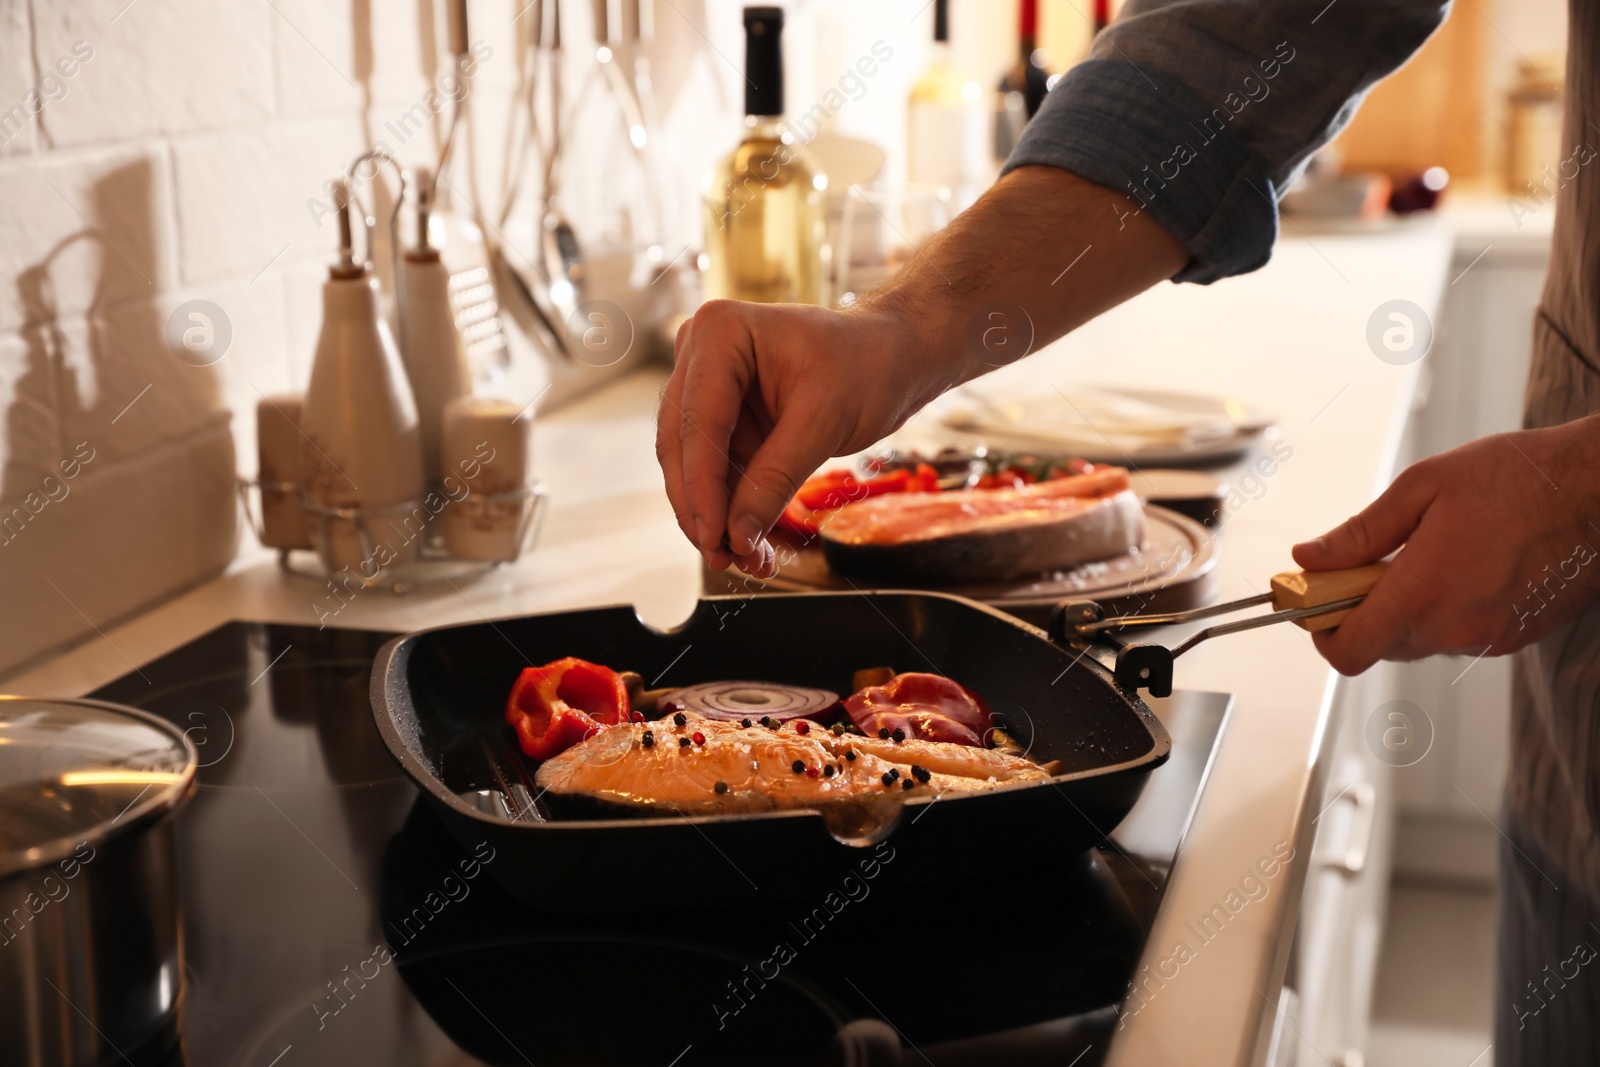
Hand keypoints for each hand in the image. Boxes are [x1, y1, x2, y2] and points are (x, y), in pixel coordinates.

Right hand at [656, 167, 1188, 576]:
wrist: (920, 343)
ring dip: (717, 513)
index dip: (699, 497)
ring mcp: (718, 374)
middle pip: (681, 449)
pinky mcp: (737, 400)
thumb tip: (734, 540)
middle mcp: (709, 348)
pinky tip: (750, 532)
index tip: (718, 547)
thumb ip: (773, 482)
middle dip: (704, 511)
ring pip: (694, 462)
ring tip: (746, 556)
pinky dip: (732, 499)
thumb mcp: (826, 424)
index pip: (688, 429)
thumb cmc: (881, 362)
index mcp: (719, 333)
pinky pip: (719, 461)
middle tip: (729, 565)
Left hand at [1292, 415, 1599, 673]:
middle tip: (1375, 562)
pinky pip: (1458, 635)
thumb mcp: (1422, 488)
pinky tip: (1467, 565)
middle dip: (1363, 610)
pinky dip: (1446, 610)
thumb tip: (1309, 558)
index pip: (1348, 651)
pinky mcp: (1514, 639)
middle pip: (1380, 645)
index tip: (1318, 600)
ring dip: (1407, 609)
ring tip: (1431, 553)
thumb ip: (1358, 533)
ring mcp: (1490, 640)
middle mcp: (1457, 629)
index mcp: (1424, 593)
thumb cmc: (1520, 478)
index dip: (1321, 630)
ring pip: (1420, 640)